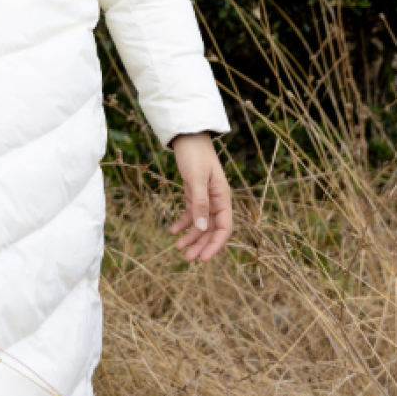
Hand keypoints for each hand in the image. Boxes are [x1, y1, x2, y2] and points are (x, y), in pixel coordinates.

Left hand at [169, 132, 232, 262]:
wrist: (188, 136)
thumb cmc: (195, 155)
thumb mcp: (196, 179)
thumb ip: (199, 203)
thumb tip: (202, 228)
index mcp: (222, 197)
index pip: (224, 228)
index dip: (215, 245)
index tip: (203, 259)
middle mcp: (216, 200)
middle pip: (211, 229)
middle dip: (200, 245)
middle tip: (186, 259)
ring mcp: (206, 197)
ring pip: (200, 224)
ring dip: (190, 237)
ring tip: (177, 248)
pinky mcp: (194, 193)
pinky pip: (191, 213)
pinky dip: (183, 223)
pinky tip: (172, 231)